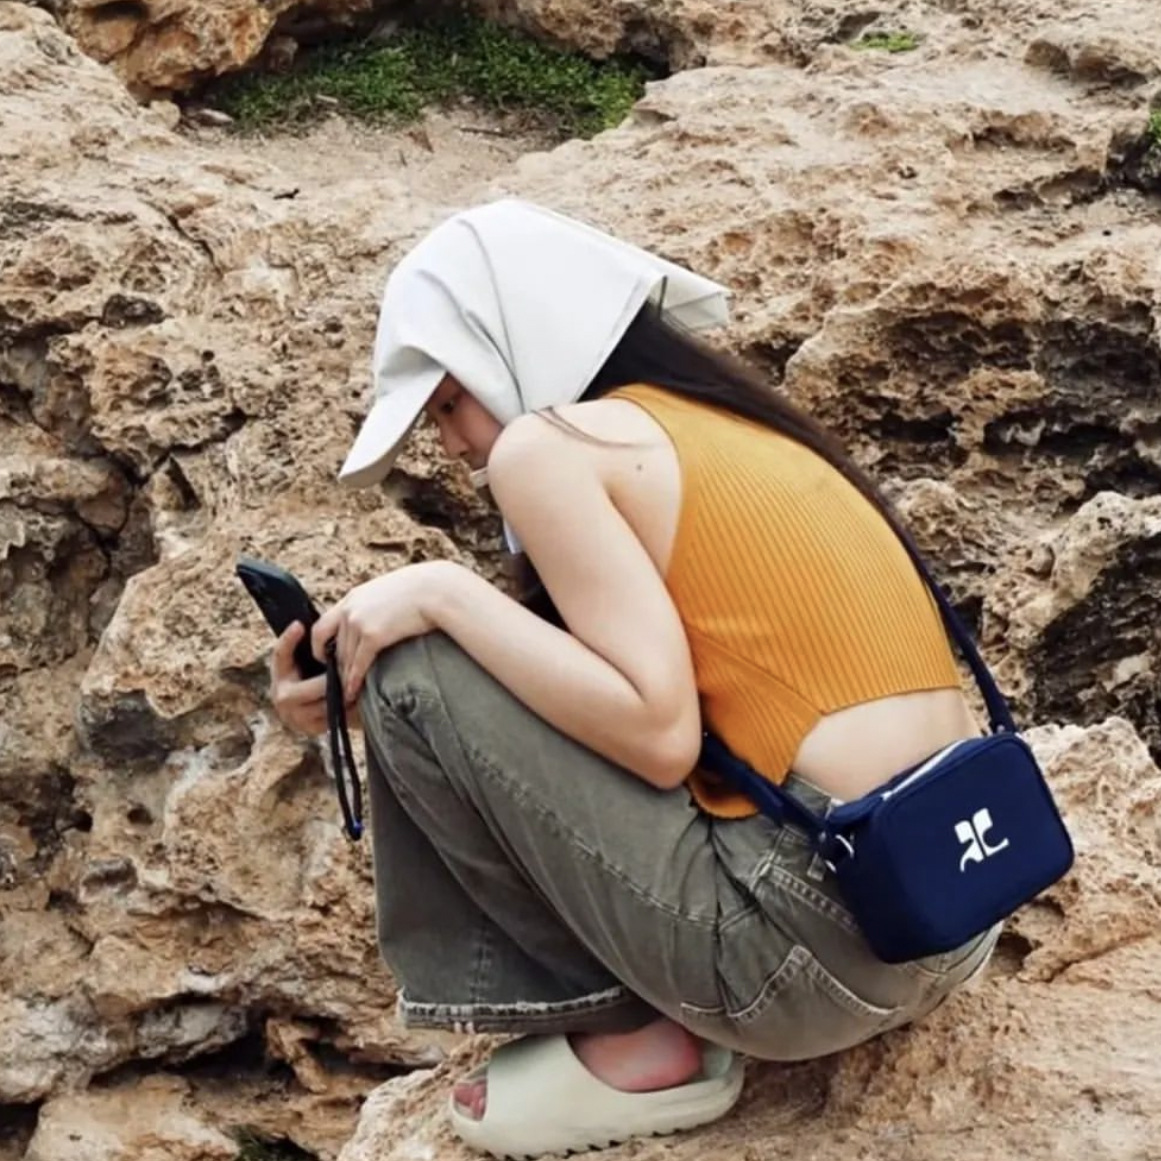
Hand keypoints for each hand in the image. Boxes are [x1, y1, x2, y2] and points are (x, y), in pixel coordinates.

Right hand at [269, 621, 360, 735]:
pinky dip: (348, 711)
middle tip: (354, 671)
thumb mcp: (310, 660)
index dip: (288, 640)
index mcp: (280, 674)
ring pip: (326, 705)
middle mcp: (282, 695)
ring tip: (362, 685)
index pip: (280, 655)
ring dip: (345, 696)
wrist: (316, 711)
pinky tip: (360, 702)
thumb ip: (315, 648)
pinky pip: (333, 719)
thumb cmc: (316, 675)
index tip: (299, 625)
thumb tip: (314, 623)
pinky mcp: (309, 729)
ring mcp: (295, 716)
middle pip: (314, 687)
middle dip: (336, 681)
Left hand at [311, 561, 456, 703]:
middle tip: (338, 684)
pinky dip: (354, 680)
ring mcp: (358, 621)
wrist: (435, 589)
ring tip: (346, 693)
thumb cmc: (420, 590)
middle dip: (335, 668)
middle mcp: (349, 609)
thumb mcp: (387, 593)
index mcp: (352, 598)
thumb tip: (375, 620)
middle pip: (333, 647)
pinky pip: (357, 664)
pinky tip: (355, 691)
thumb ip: (374, 607)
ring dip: (344, 678)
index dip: (321, 647)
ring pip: (343, 658)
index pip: (322, 626)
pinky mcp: (372, 635)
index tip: (328, 660)